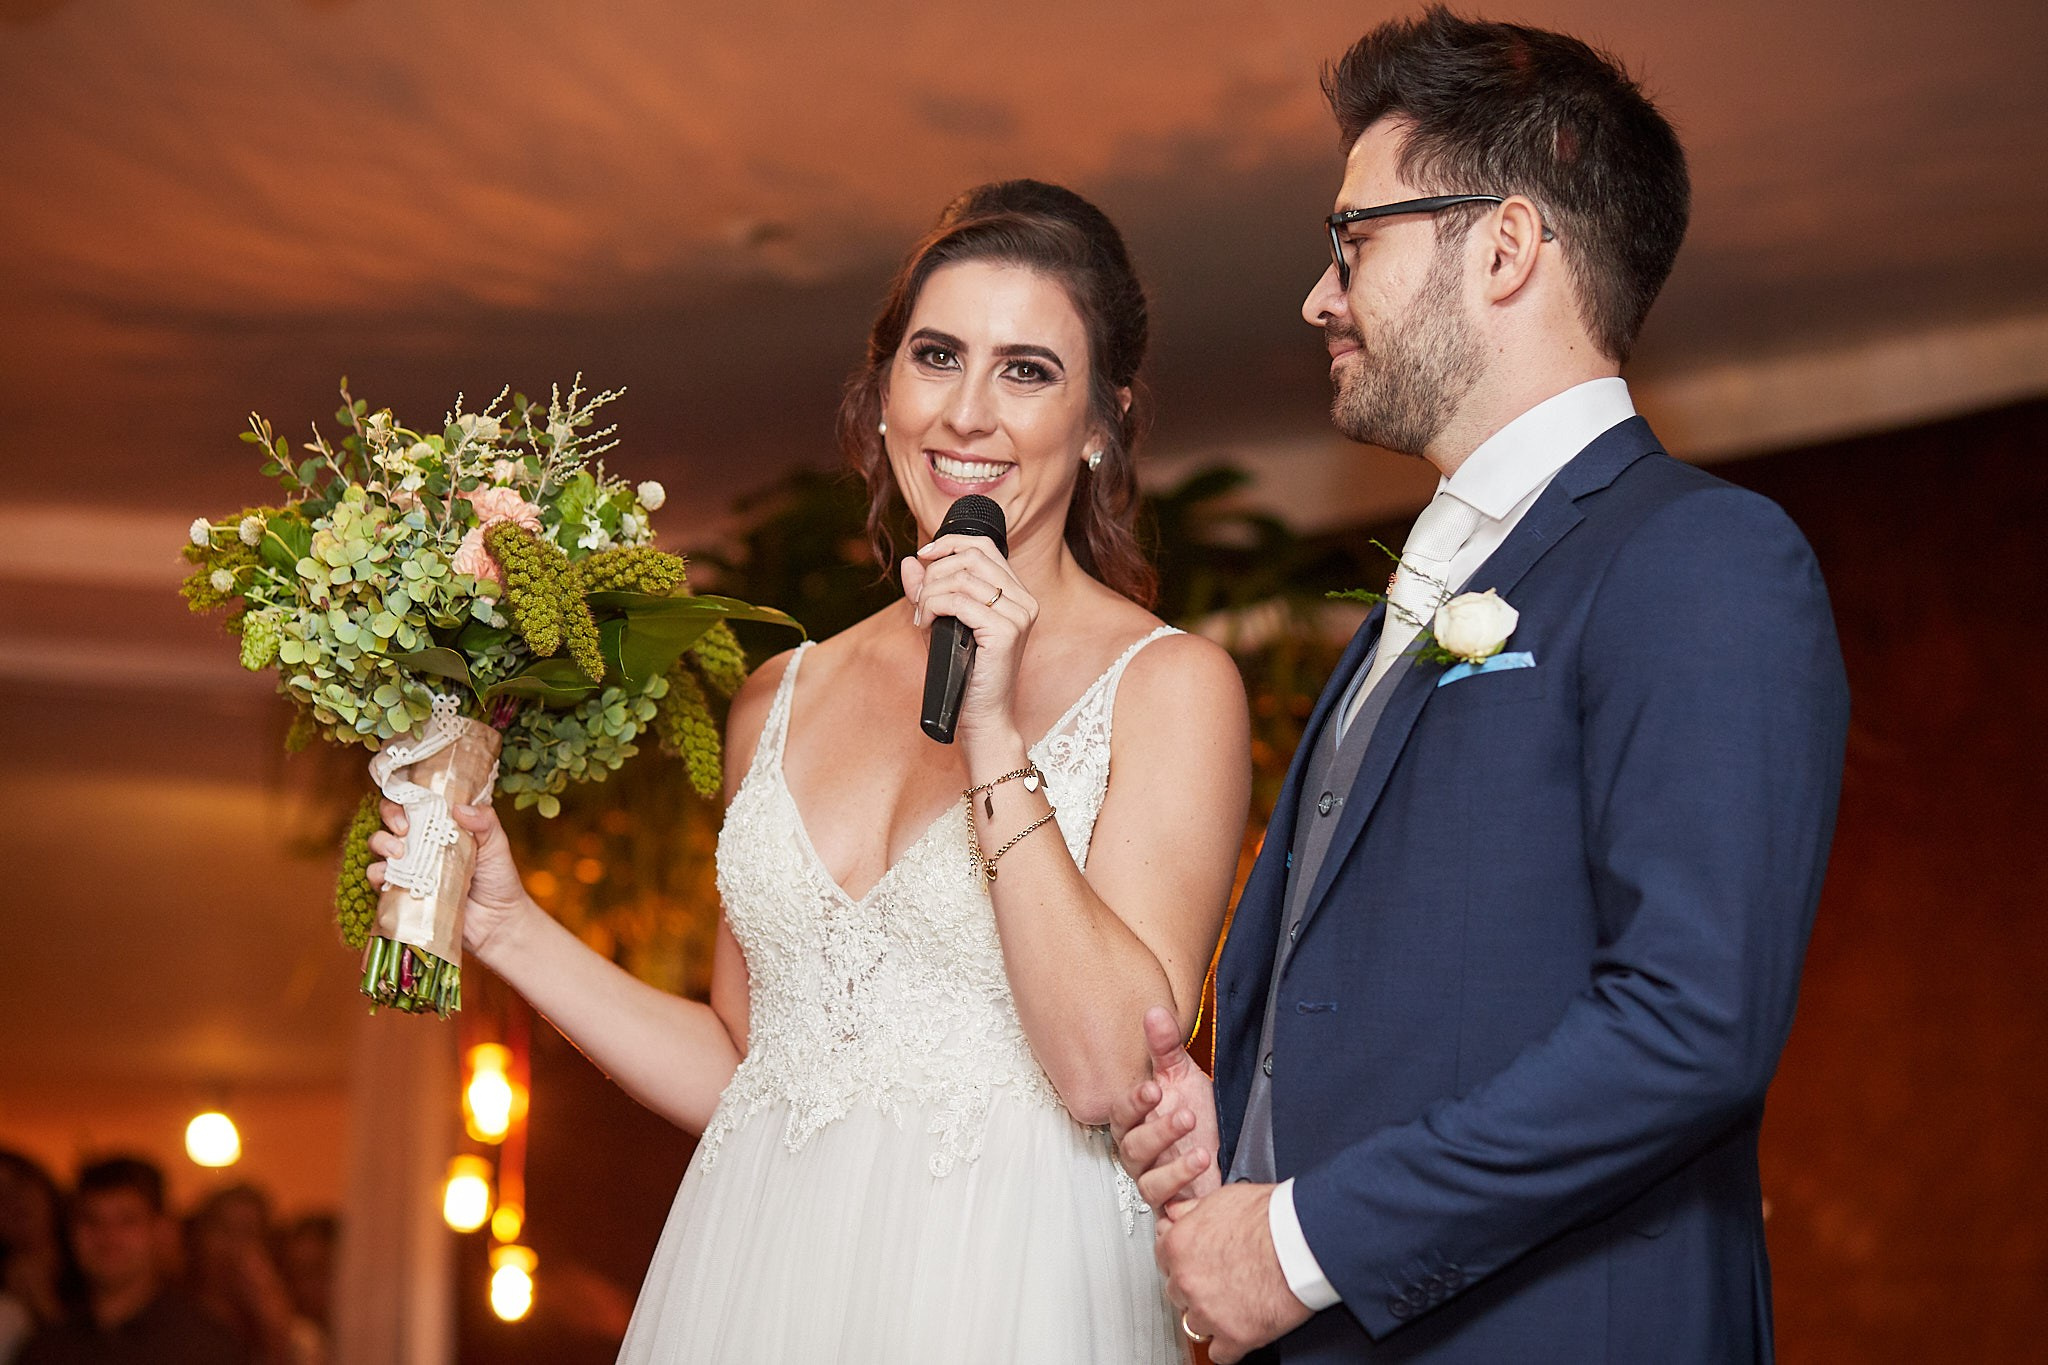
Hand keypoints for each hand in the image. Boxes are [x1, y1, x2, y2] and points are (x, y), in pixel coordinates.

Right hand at [366, 799, 531, 958]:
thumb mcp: (497, 846)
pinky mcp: (401, 890)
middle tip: (404, 829)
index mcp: (442, 825)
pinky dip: (377, 874)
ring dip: (381, 843)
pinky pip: (377, 879)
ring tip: (398, 854)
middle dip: (391, 816)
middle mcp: (421, 842)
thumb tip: (459, 809)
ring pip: (379, 845)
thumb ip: (485, 823)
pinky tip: (389, 876)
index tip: (414, 803)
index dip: (408, 795)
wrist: (495, 922)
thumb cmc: (498, 880)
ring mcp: (409, 866)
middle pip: (391, 818)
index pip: (416, 800)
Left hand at [898, 533, 1034, 751]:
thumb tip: (911, 561)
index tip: (924, 555)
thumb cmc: (964, 674)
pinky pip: (958, 602)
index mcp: (1016, 594)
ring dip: (929, 595)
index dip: (950, 542)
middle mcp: (1024, 600)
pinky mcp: (1006, 632)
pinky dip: (933, 608)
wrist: (982, 716)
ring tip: (922, 618)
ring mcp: (1019, 615)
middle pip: (970, 557)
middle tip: (920, 602)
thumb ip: (928, 591)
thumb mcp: (942, 623)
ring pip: (960, 578)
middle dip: (934, 574)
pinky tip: (926, 626)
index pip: (984, 546)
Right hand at [1110, 1006, 1220, 1222]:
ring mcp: (1153, 1179)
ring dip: (1173, 1164)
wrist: (1223, 1152)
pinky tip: (1200, 1170)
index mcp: (1135, 1121)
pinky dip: (1180, 1190)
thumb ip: (1166, 1048)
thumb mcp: (1183, 1076)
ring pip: (1147, 1180)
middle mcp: (1138, 1153)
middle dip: (1158, 1131)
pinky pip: (1165, 1206)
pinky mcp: (1171, 1203)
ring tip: (1201, 1149)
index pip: (1121, 1113)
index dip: (1134, 1102)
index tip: (1154, 1088)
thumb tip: (1155, 1012)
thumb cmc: (1197, 1116)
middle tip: (1184, 1114)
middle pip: (1131, 1147)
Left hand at [1159, 1182, 1312, 1363]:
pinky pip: (1220, 1354)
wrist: (1302, 1240)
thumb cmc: (1270, 1217)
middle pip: (1178, 1293)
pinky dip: (1229, 1346)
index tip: (1194, 1264)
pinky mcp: (1235, 1336)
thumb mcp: (1222, 1198)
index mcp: (1179, 1245)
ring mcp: (1208, 1312)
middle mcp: (1187, 1281)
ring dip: (1211, 1317)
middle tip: (1220, 1281)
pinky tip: (1240, 1332)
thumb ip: (1191, 1210)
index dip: (1183, 1261)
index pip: (1163, 1260)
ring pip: (1195, 1325)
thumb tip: (1177, 1214)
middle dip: (1197, 1289)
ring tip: (1234, 1304)